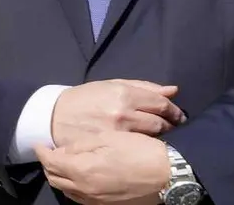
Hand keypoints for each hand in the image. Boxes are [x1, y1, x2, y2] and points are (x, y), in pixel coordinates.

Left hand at [35, 131, 169, 204]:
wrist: (169, 174)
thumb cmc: (139, 150)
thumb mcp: (107, 139)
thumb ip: (80, 146)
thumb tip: (62, 151)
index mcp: (82, 171)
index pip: (51, 162)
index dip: (42, 151)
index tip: (39, 143)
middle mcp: (86, 191)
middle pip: (55, 179)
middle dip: (49, 165)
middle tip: (49, 152)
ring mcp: (97, 202)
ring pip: (68, 191)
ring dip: (60, 177)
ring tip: (63, 162)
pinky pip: (82, 199)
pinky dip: (74, 188)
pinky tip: (80, 177)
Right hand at [52, 79, 185, 146]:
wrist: (56, 117)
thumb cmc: (85, 98)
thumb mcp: (111, 85)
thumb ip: (144, 87)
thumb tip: (173, 91)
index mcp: (124, 94)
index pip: (161, 104)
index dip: (174, 111)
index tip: (177, 115)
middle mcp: (124, 113)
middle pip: (161, 123)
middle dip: (171, 125)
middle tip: (174, 127)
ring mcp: (119, 133)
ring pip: (152, 138)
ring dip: (162, 138)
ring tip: (162, 138)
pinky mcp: (113, 148)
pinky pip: (139, 149)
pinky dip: (146, 147)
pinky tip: (146, 147)